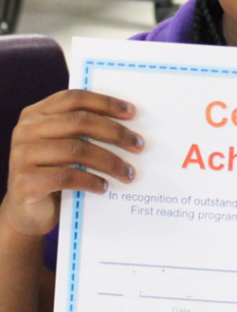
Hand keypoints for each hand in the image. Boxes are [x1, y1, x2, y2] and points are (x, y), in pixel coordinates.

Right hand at [1, 90, 141, 238]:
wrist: (26, 212)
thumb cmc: (53, 172)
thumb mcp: (66, 146)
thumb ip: (84, 131)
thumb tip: (129, 126)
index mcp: (36, 114)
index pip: (75, 98)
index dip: (106, 103)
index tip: (133, 113)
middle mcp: (26, 130)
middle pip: (80, 122)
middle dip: (115, 133)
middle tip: (139, 145)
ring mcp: (22, 155)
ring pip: (77, 150)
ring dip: (110, 162)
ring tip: (128, 172)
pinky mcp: (25, 182)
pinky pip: (66, 177)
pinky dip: (90, 181)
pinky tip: (104, 187)